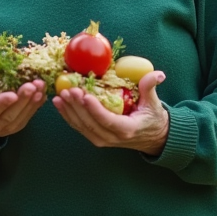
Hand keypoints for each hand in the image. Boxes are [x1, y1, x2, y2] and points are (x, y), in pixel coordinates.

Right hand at [0, 76, 45, 139]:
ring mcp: (7, 129)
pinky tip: (42, 92)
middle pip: (9, 115)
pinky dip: (37, 105)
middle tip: (32, 85)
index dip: (1, 104)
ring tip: (40, 86)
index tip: (12, 94)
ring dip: (32, 102)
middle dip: (22, 100)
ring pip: (21, 117)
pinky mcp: (18, 125)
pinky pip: (29, 116)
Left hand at [52, 71, 168, 155]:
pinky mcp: (96, 137)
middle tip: (69, 90)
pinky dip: (68, 115)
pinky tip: (59, 103)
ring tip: (61, 95)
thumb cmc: (153, 118)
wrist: (153, 138)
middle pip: (90, 123)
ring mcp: (102, 140)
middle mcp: (112, 138)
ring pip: (81, 126)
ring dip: (69, 110)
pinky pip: (79, 127)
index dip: (95, 109)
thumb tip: (157, 74)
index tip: (85, 95)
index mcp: (127, 129)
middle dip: (77, 106)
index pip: (107, 120)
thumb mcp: (154, 104)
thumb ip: (151, 88)